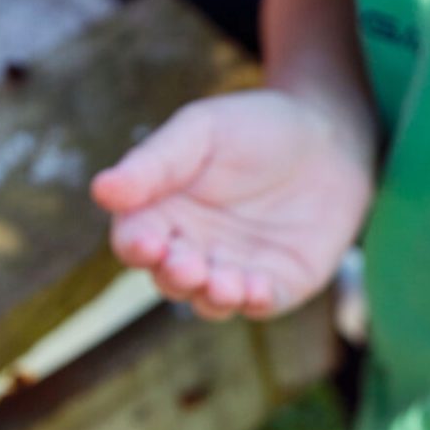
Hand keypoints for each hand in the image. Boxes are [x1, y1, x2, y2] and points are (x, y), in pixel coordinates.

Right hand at [92, 90, 374, 318]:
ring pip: (210, 300)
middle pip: (169, 278)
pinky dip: (255, 301)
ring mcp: (234, 269)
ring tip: (224, 284)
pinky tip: (256, 290)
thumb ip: (155, 163)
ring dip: (213, 297)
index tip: (146, 243)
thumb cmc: (254, 127)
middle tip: (188, 265)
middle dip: (176, 276)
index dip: (136, 246)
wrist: (329, 134)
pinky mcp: (278, 283)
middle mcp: (192, 248)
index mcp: (162, 212)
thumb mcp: (200, 131)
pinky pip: (260, 303)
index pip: (136, 239)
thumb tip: (101, 190)